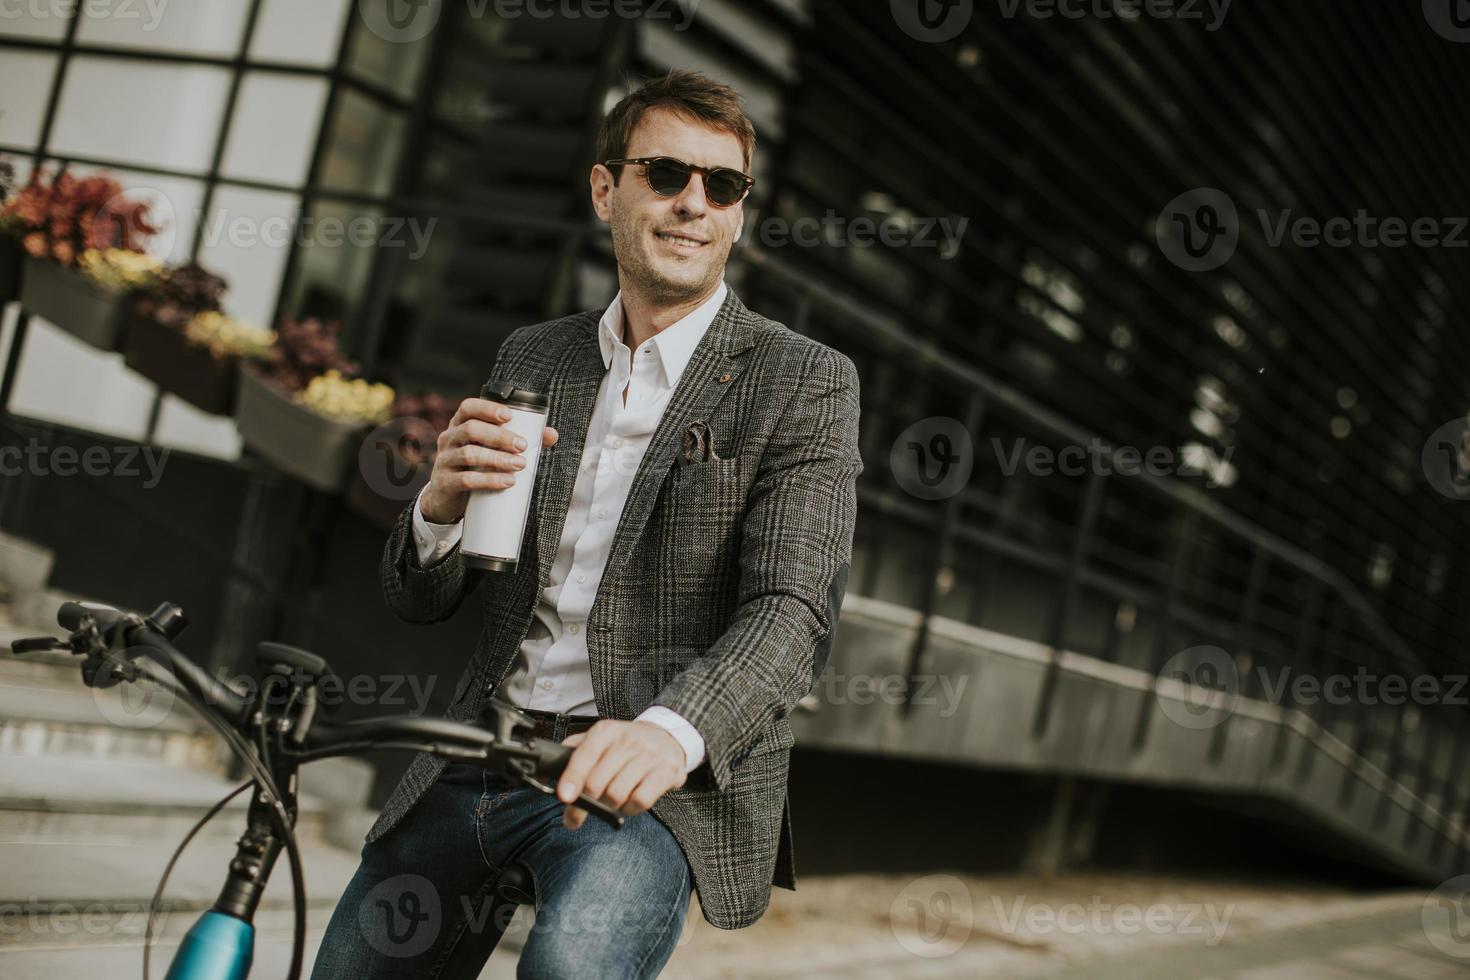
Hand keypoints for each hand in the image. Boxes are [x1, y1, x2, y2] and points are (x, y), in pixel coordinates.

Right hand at [420, 397, 558, 523]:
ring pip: (468, 454)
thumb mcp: (490, 450)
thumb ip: (519, 441)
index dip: (487, 408)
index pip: (468, 407)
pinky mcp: (445, 483)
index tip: (509, 416)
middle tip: (522, 446)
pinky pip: (466, 479)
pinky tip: (507, 482)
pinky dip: (489, 480)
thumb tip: (551, 435)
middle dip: (499, 436)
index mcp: (459, 425)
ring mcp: (444, 461)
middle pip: (470, 429)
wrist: (446, 497)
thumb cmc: (473, 467)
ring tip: (520, 465)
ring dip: (497, 459)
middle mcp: (449, 439)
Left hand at [557, 720, 687, 829]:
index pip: (585, 754)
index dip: (572, 778)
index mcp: (606, 731)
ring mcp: (648, 756)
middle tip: (578, 813)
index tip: (564, 797)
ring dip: (608, 806)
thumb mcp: (602, 737)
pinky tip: (628, 802)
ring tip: (609, 802)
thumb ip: (576, 749)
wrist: (667, 737)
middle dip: (585, 803)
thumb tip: (552, 767)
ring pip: (617, 794)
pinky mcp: (666, 772)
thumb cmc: (628, 742)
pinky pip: (640, 801)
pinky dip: (629, 809)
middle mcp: (627, 740)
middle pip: (597, 782)